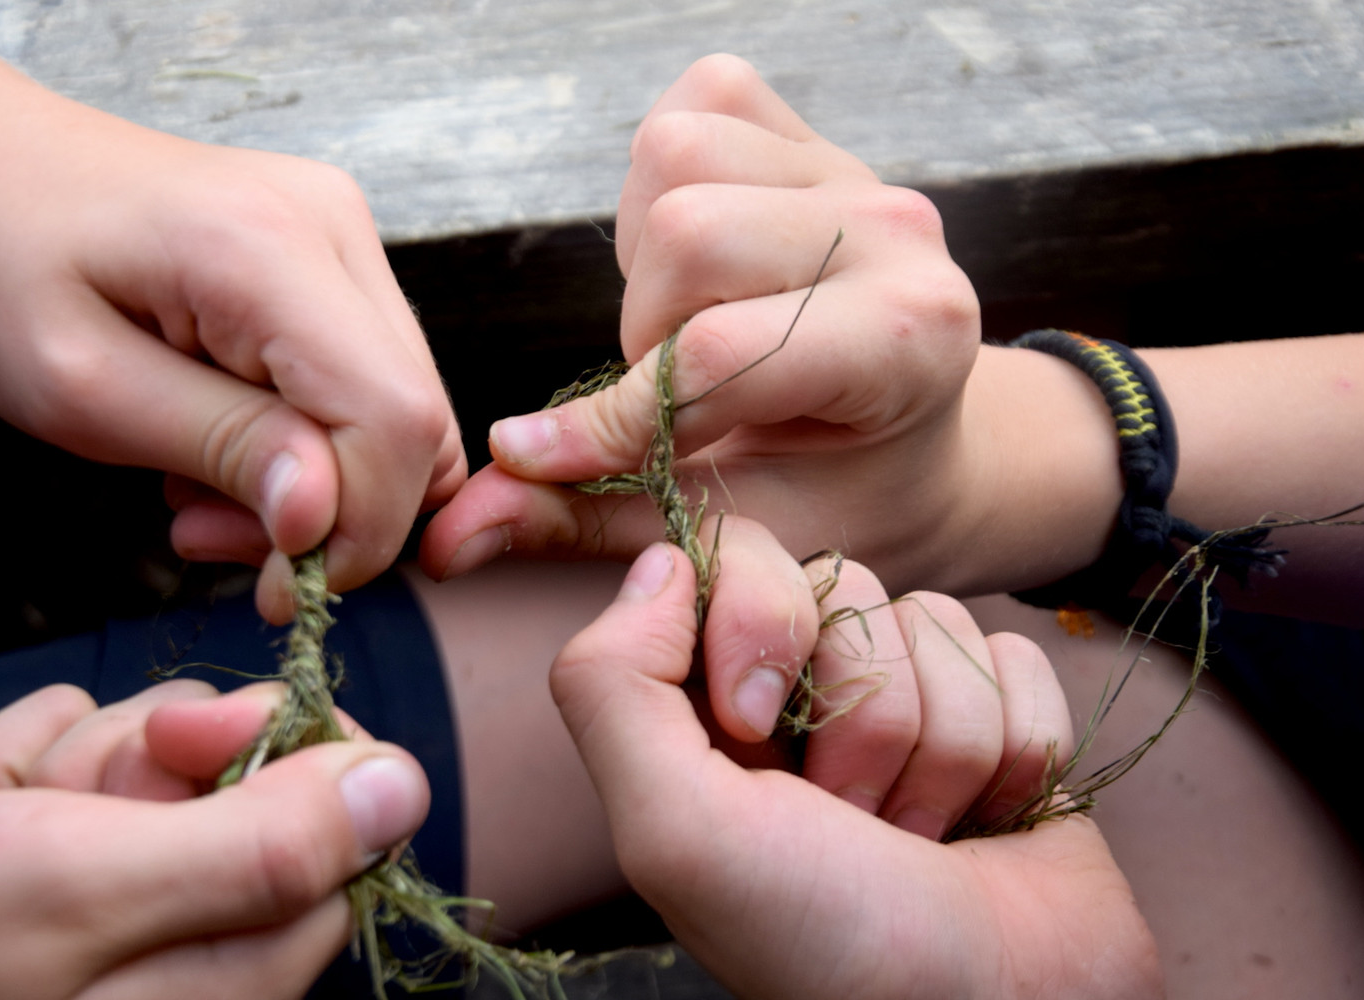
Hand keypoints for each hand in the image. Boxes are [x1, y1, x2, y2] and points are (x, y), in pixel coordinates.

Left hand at [0, 1, 464, 613]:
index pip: (394, 419)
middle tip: (216, 538)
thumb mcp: (79, 387)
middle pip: (417, 420)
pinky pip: (371, 380)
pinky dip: (316, 442)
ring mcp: (343, 230)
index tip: (271, 584)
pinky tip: (225, 442)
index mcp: (263, 247)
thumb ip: (217, 448)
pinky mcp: (335, 250)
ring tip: (202, 490)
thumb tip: (323, 516)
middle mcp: (332, 223)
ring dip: (323, 485)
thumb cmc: (0, 261)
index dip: (359, 526)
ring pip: (405, 410)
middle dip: (336, 516)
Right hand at [0, 681, 428, 999]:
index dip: (274, 751)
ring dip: (72, 764)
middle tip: (64, 803)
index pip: (340, 824)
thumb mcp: (85, 886)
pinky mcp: (64, 893)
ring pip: (156, 770)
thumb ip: (262, 844)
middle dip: (147, 758)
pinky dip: (20, 776)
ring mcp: (126, 929)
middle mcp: (197, 964)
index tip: (187, 740)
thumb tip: (405, 787)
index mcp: (236, 978)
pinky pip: (81, 782)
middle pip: (245, 786)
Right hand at [422, 53, 1007, 594]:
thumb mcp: (731, 528)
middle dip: (643, 331)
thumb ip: (590, 517)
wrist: (909, 443)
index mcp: (909, 338)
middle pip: (686, 233)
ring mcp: (854, 169)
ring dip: (647, 260)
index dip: (612, 417)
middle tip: (672, 390)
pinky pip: (696, 105)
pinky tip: (694, 267)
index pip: (719, 355)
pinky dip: (662, 184)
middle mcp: (897, 232)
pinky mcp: (811, 131)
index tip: (544, 460)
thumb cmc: (834, 495)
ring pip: (675, 158)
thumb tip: (455, 531)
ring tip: (682, 326)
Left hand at [550, 540, 1175, 999]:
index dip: (757, 618)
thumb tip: (659, 561)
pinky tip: (991, 824)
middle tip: (850, 814)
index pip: (726, 562)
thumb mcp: (673, 834)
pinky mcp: (1003, 720)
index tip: (755, 726)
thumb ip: (614, 688)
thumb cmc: (827, 947)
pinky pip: (1014, 658)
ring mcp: (909, 706)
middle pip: (845, 583)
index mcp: (708, 711)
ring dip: (944, 745)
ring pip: (937, 620)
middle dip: (862, 710)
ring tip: (921, 839)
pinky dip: (1016, 749)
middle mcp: (804, 699)